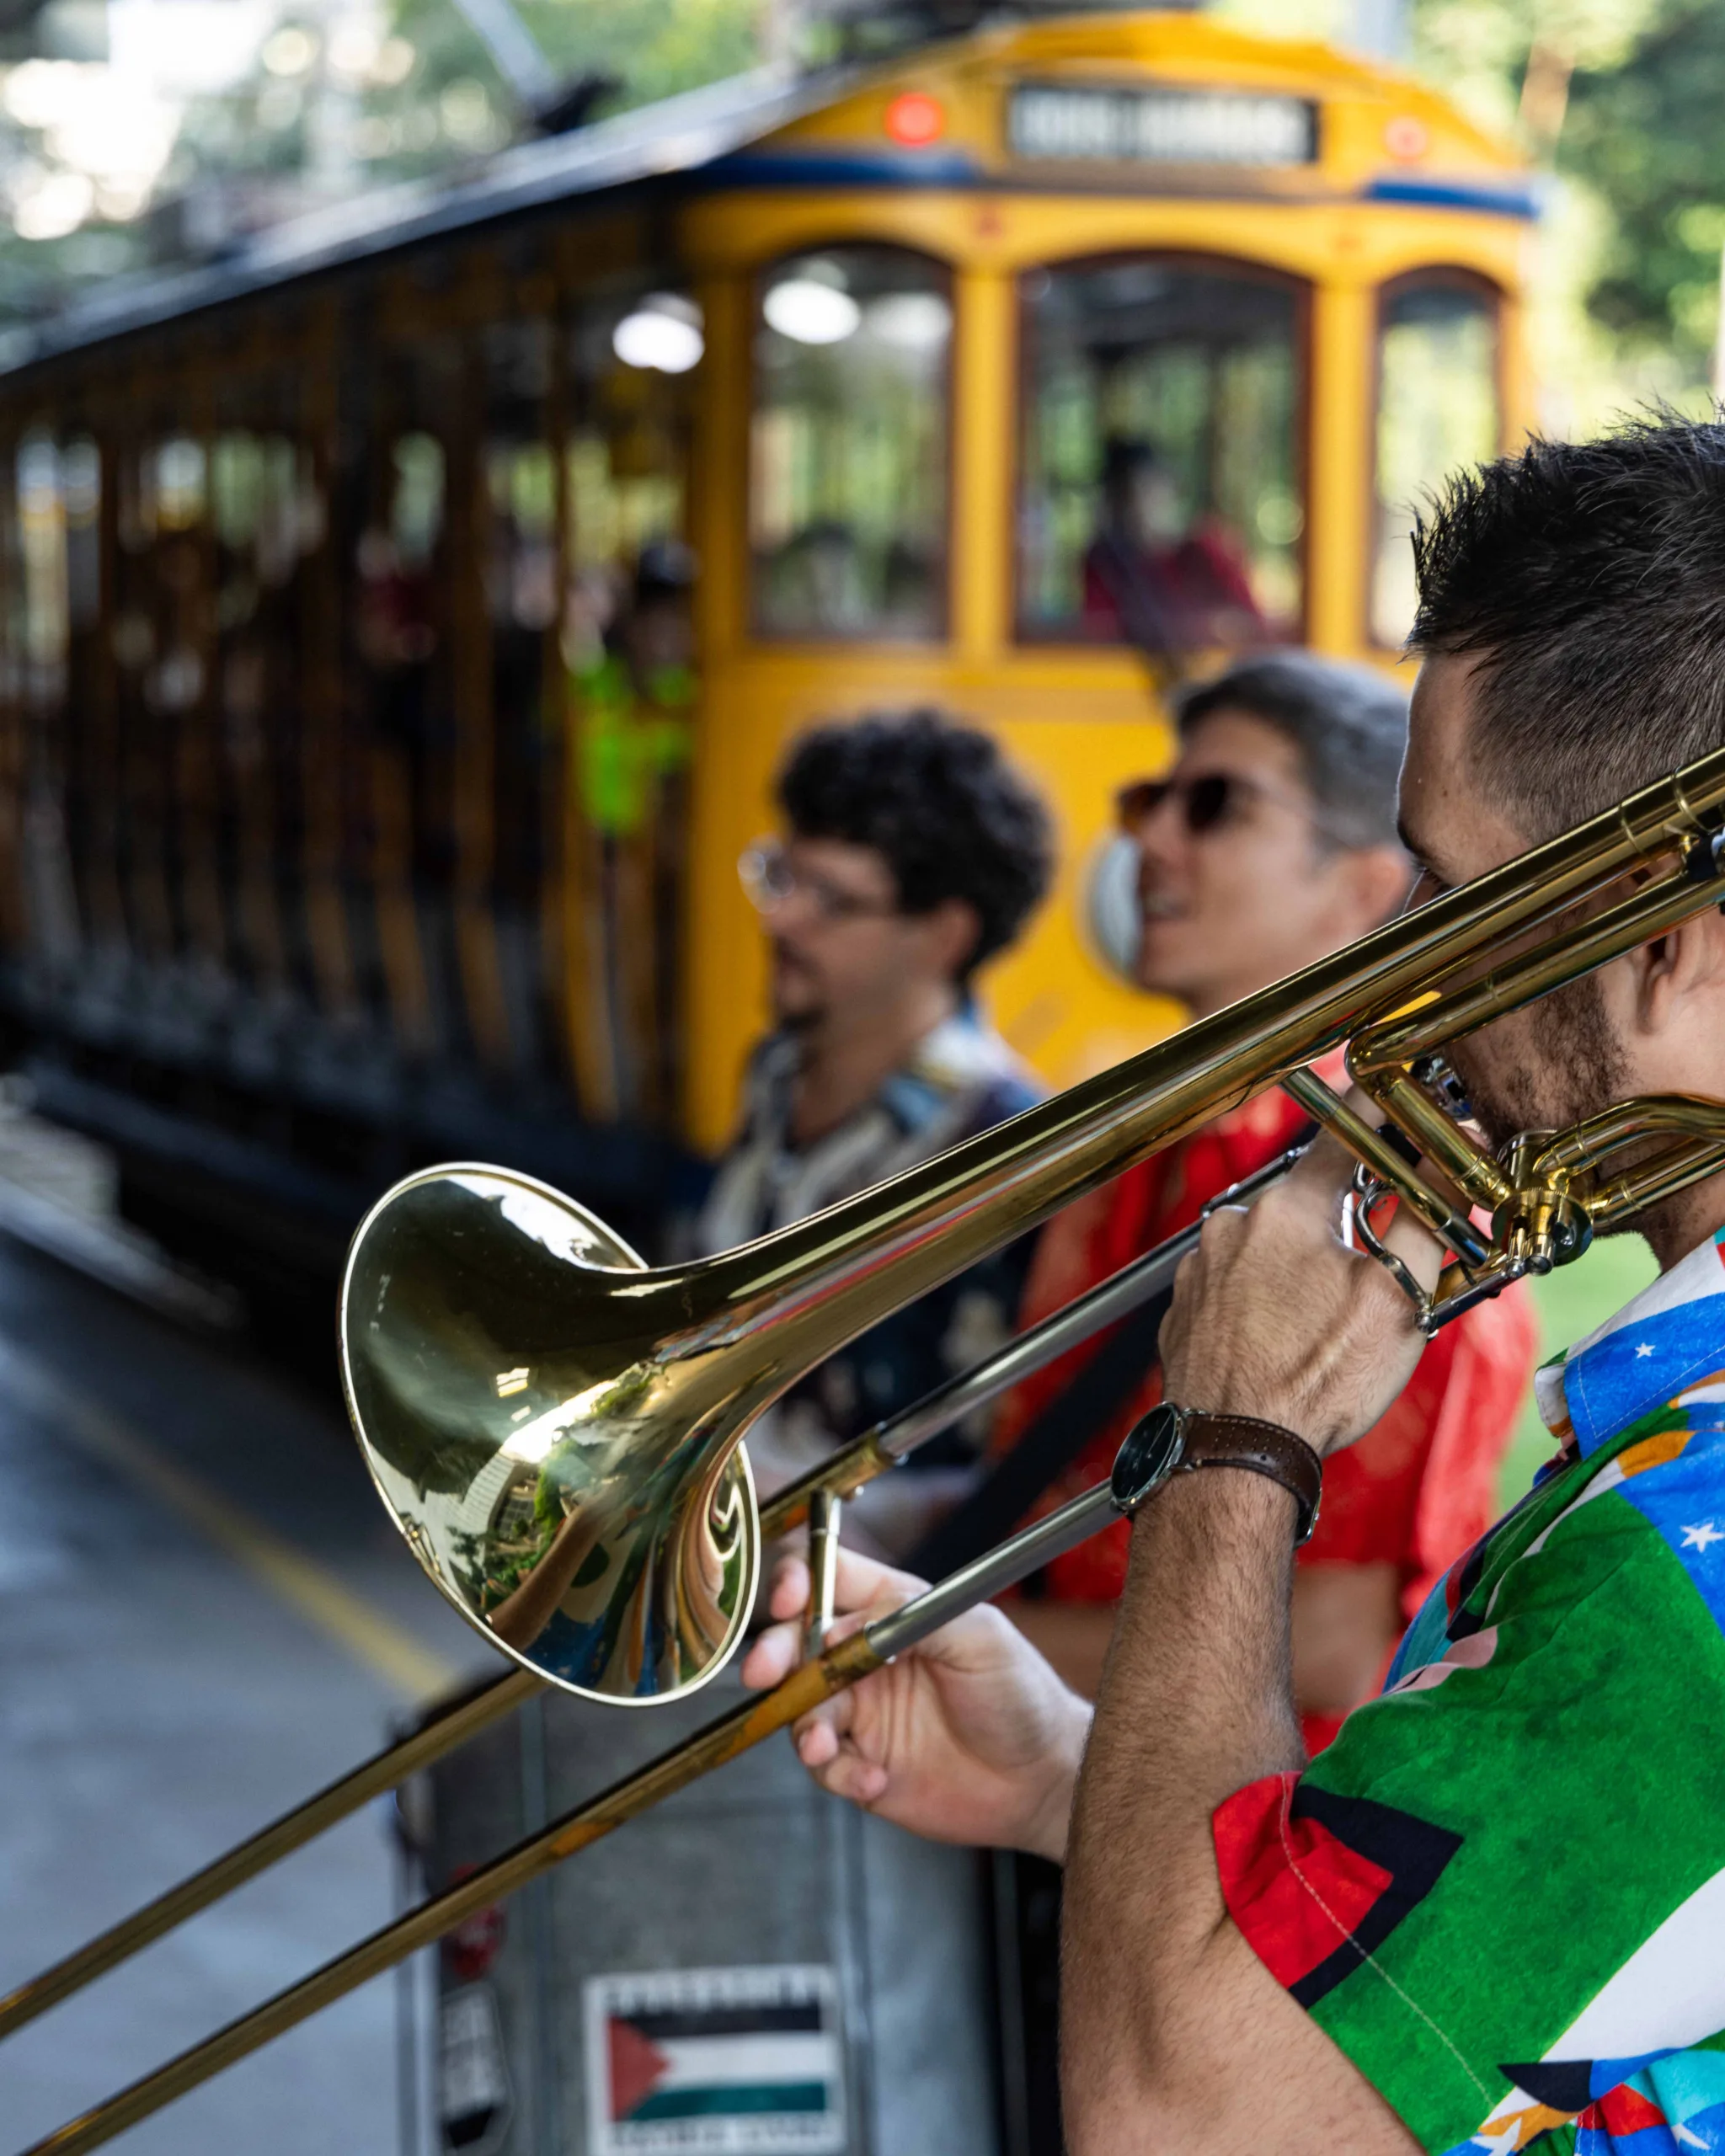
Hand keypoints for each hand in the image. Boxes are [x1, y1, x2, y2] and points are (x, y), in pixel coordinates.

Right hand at [740, 1545, 1089, 1859]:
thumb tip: (842, 1626)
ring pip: (799, 1708)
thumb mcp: (978, 1636)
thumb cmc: (1020, 1693)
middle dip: (772, 1652)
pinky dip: (837, 1773)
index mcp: (891, 1610)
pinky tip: (875, 1780)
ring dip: (803, 1725)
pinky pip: (824, 1766)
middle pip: (795, 1642)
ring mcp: (861, 1711)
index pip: (828, 1577)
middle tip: (765, 1672)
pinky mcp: (862, 1764)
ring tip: (825, 1746)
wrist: (1043, 1779)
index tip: (787, 1599)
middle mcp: (865, 1656)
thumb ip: (910, 1618)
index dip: (797, 1580)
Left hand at [1158, 1131, 1440, 1455]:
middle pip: (1310, 1196)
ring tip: (1335, 1319)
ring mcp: (1200, 1268)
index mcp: (1288, 1209)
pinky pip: (1238, 1285)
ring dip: (1307, 1264)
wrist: (1233, 1454)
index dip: (1383, 1113)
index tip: (1403, 1098)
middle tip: (1387, 1259)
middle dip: (1353, 1217)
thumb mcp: (1398, 1298)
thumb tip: (1449, 1160)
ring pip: (1272, 1245)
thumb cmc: (1315, 1384)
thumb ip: (1427, 1217)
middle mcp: (1234, 1226)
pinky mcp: (1185, 1310)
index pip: (1345, 1131)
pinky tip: (1291, 1337)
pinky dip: (1268, 1298)